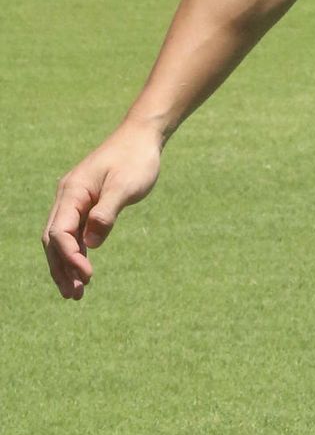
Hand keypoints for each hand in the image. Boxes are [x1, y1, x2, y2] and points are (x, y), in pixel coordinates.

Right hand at [42, 120, 163, 300]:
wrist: (141, 138)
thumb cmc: (136, 160)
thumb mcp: (125, 186)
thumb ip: (107, 213)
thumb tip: (91, 243)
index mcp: (72, 192)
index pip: (60, 231)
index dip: (70, 257)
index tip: (88, 276)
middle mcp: (67, 197)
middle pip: (54, 240)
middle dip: (62, 268)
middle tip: (75, 296)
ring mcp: (74, 201)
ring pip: (61, 239)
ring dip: (66, 265)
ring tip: (76, 294)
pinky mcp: (85, 204)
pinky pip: (73, 233)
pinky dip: (76, 253)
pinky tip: (81, 271)